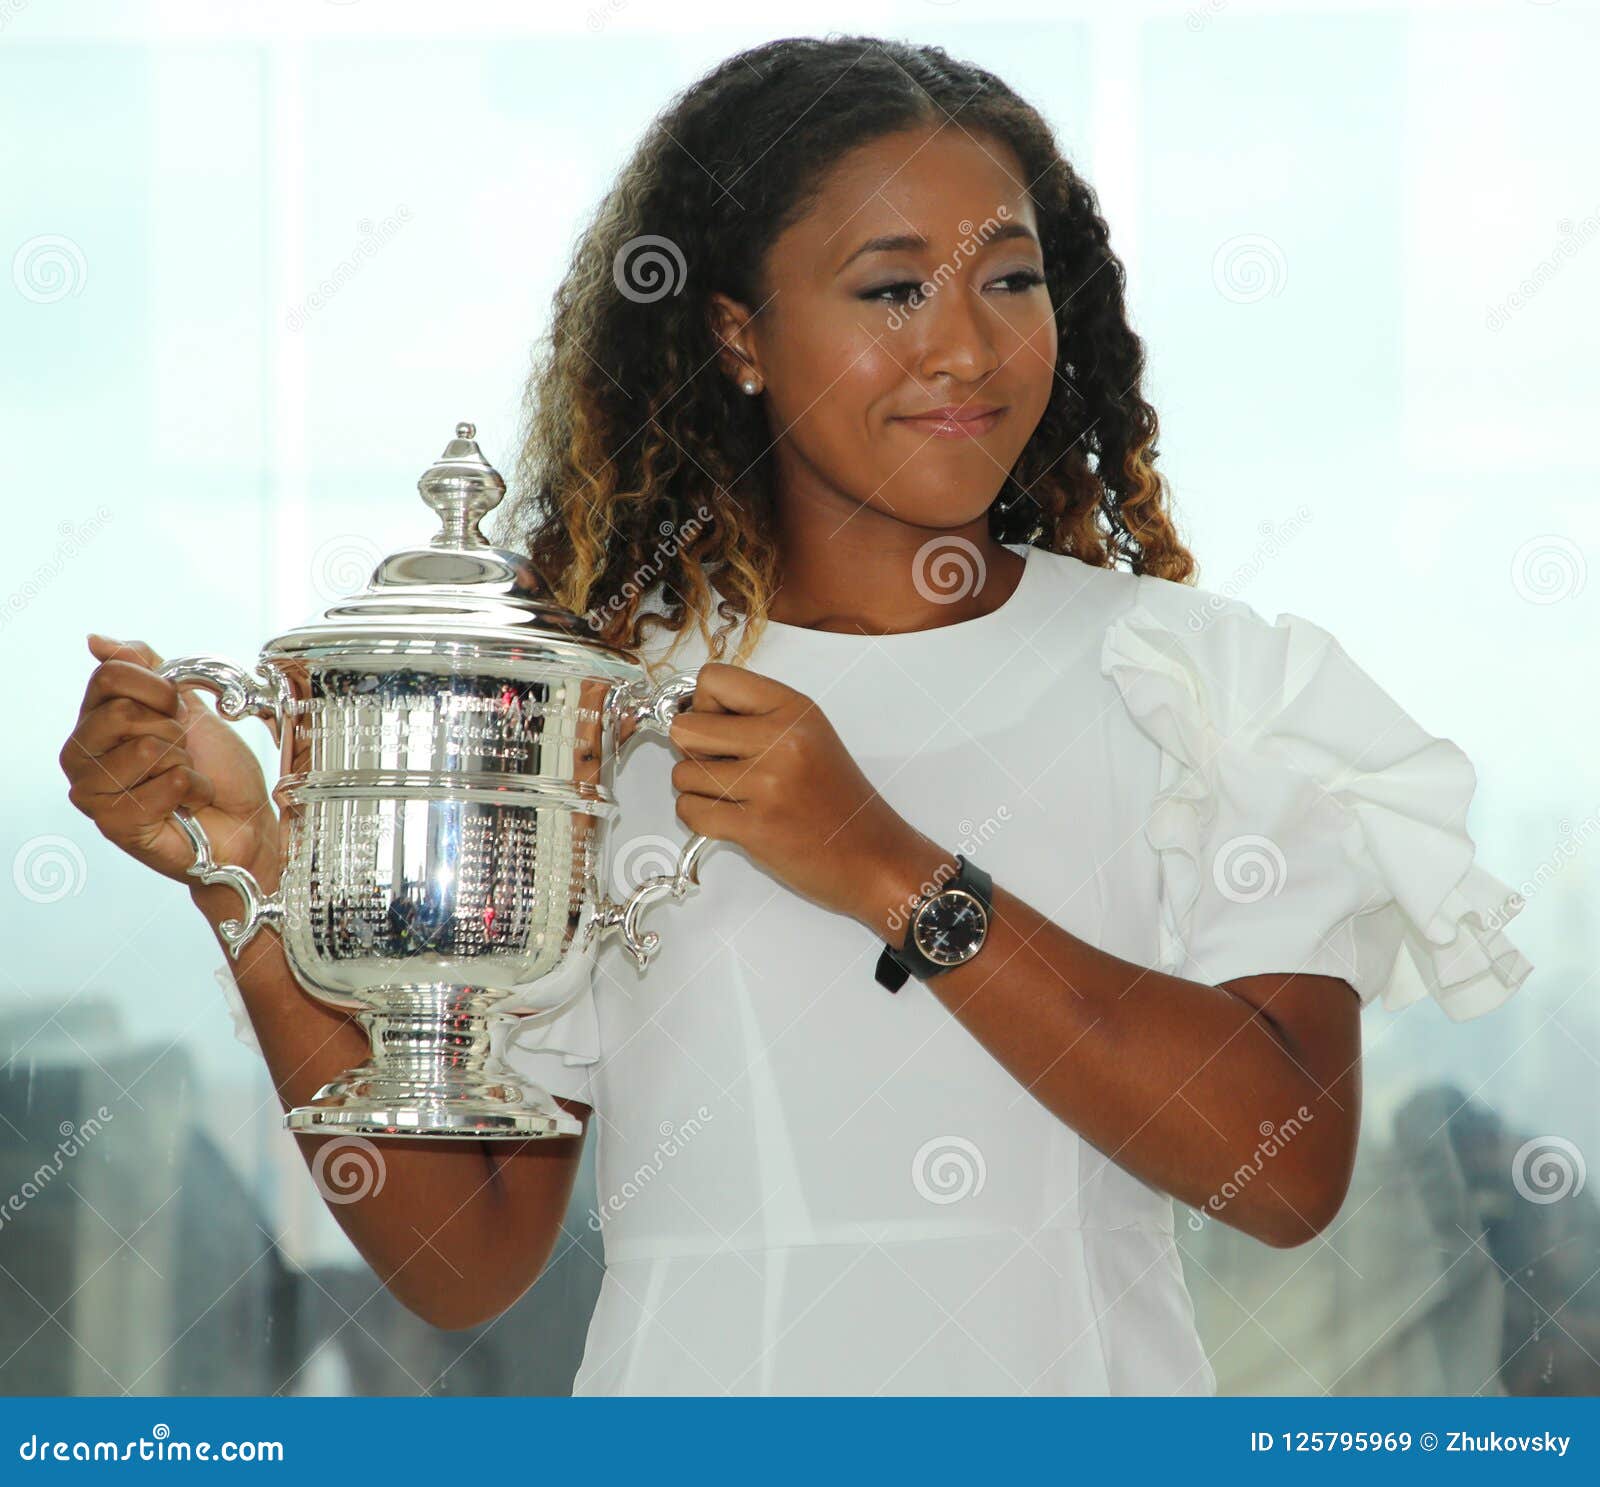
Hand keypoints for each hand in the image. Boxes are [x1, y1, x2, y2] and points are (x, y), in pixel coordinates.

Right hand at [60, 635, 282, 887]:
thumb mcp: (188, 706)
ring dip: (183, 763)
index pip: (110, 676)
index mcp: (96, 721)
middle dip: (172, 730)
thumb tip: (98, 641)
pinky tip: (186, 806)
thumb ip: (148, 669)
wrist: (245, 820)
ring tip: (183, 781)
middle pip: (123, 713)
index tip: (178, 710)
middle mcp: (83, 755)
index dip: (159, 689)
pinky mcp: (115, 825)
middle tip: (182, 752)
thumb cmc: (217, 769)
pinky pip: (167, 785)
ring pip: (147, 749)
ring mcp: (93, 792)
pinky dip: (193, 791)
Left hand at [665, 661, 915, 927]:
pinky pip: (690, 811)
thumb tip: (687, 713)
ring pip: (683, 774)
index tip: (720, 728)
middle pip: (686, 728)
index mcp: (794, 709)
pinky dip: (701, 818)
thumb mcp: (809, 736)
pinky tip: (732, 819)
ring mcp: (768, 784)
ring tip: (735, 797)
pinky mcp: (755, 826)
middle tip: (723, 767)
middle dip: (693, 751)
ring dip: (697, 789)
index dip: (703, 705)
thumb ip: (756, 718)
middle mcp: (781, 740)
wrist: (874, 856)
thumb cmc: (838, 800)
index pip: (713, 679)